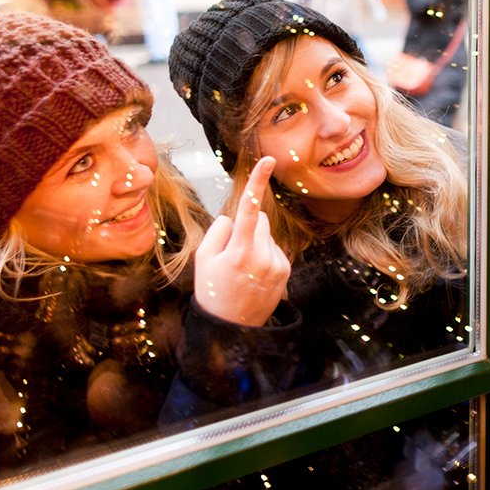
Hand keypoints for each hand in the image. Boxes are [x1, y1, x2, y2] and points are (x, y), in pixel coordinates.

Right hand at [194, 157, 289, 326]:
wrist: (231, 329)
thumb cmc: (212, 291)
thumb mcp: (203, 259)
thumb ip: (218, 231)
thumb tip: (235, 218)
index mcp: (240, 250)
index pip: (250, 208)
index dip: (258, 182)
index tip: (268, 160)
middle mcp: (263, 255)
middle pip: (259, 221)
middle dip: (246, 229)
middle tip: (231, 256)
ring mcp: (277, 264)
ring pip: (267, 234)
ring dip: (256, 243)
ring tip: (243, 269)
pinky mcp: (286, 270)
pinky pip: (274, 248)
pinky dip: (264, 254)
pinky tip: (253, 275)